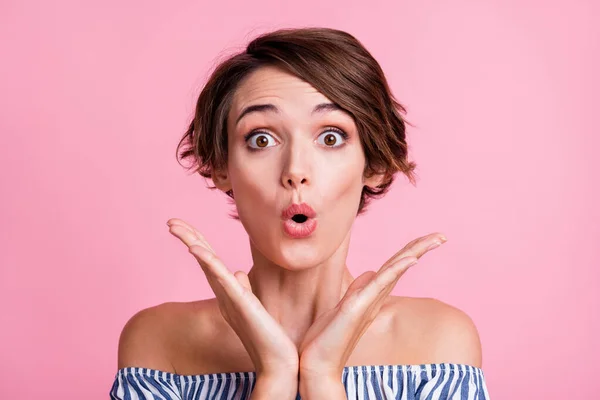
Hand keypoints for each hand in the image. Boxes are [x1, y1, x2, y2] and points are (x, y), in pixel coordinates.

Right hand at [167, 218, 298, 384]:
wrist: (278, 362)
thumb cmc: (267, 336)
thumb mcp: (254, 306)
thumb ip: (243, 289)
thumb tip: (239, 272)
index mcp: (227, 293)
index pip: (209, 262)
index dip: (196, 242)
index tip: (182, 227)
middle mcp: (224, 294)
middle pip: (203, 259)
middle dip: (188, 238)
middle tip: (170, 221)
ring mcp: (230, 298)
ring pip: (208, 264)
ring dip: (192, 243)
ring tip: (176, 227)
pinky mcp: (240, 303)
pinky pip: (221, 278)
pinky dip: (208, 262)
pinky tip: (196, 249)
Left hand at [297, 233, 447, 387]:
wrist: (316, 363)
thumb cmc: (327, 338)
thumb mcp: (342, 306)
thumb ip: (358, 289)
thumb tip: (370, 272)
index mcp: (372, 295)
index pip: (395, 267)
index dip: (410, 251)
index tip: (428, 239)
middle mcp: (376, 297)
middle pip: (401, 265)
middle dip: (421, 248)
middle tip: (442, 235)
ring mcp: (369, 301)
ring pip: (396, 270)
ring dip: (416, 252)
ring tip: (436, 239)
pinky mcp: (359, 306)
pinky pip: (381, 283)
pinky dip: (397, 269)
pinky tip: (412, 259)